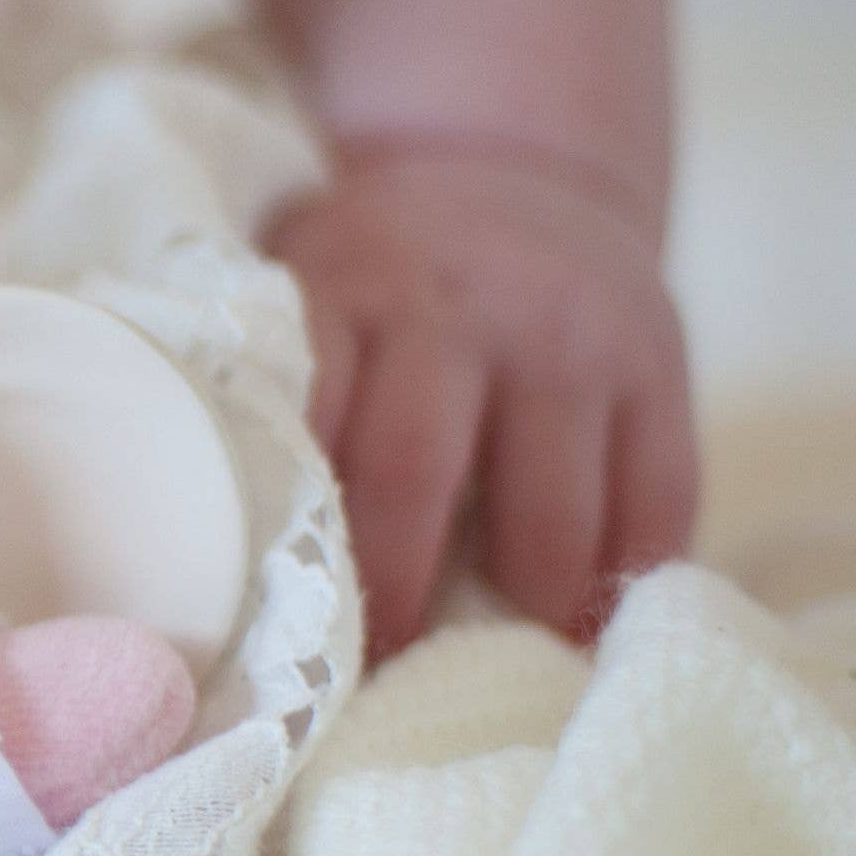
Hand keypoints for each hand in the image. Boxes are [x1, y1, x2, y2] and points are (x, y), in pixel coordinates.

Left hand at [268, 139, 696, 655]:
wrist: (513, 169)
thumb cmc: (371, 277)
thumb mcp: (298, 287)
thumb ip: (259, 389)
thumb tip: (194, 557)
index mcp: (339, 290)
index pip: (302, 424)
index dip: (288, 542)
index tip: (271, 636)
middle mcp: (456, 306)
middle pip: (412, 473)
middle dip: (391, 600)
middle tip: (373, 686)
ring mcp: (568, 337)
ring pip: (550, 512)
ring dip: (517, 617)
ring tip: (484, 679)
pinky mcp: (661, 367)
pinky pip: (658, 506)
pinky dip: (619, 587)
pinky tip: (580, 638)